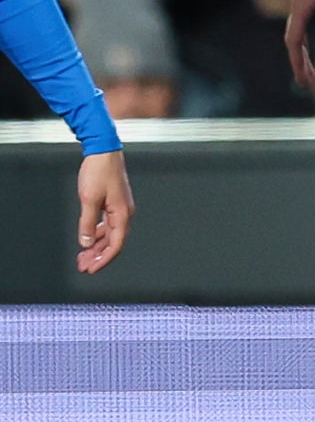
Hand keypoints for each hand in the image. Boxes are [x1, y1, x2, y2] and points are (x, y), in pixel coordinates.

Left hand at [75, 150, 133, 273]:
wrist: (104, 151)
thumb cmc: (99, 172)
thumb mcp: (89, 199)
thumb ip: (87, 223)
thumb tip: (85, 243)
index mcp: (122, 214)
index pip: (116, 244)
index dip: (104, 260)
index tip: (91, 269)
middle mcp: (124, 213)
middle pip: (113, 242)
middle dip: (98, 256)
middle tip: (83, 266)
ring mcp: (120, 208)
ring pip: (109, 235)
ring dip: (96, 247)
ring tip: (82, 256)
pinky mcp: (114, 204)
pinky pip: (107, 225)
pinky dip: (97, 235)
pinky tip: (88, 239)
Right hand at [284, 0, 314, 86]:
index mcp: (300, 7)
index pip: (294, 41)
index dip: (298, 62)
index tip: (304, 81)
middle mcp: (298, 5)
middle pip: (293, 40)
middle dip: (299, 63)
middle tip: (306, 84)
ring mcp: (305, 2)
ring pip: (298, 33)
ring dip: (302, 53)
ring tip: (310, 73)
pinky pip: (305, 25)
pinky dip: (307, 41)